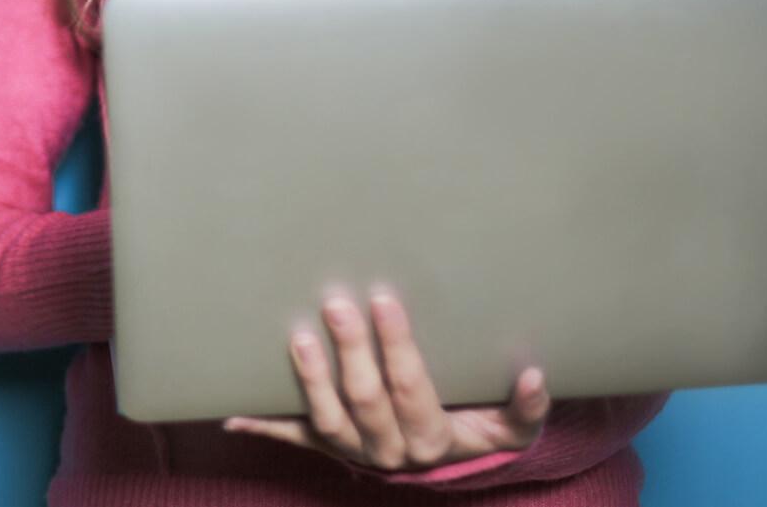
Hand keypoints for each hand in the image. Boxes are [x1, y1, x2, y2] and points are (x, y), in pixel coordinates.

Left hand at [222, 287, 551, 471]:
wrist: (451, 466)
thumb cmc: (481, 431)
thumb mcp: (512, 428)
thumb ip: (526, 408)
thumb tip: (534, 376)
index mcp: (430, 438)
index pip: (410, 388)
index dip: (396, 346)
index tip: (384, 300)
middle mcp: (387, 449)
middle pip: (364, 399)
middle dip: (350, 350)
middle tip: (337, 301)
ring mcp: (353, 450)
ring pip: (326, 419)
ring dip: (310, 378)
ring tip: (298, 336)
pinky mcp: (328, 447)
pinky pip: (293, 438)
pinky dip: (263, 424)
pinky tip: (231, 412)